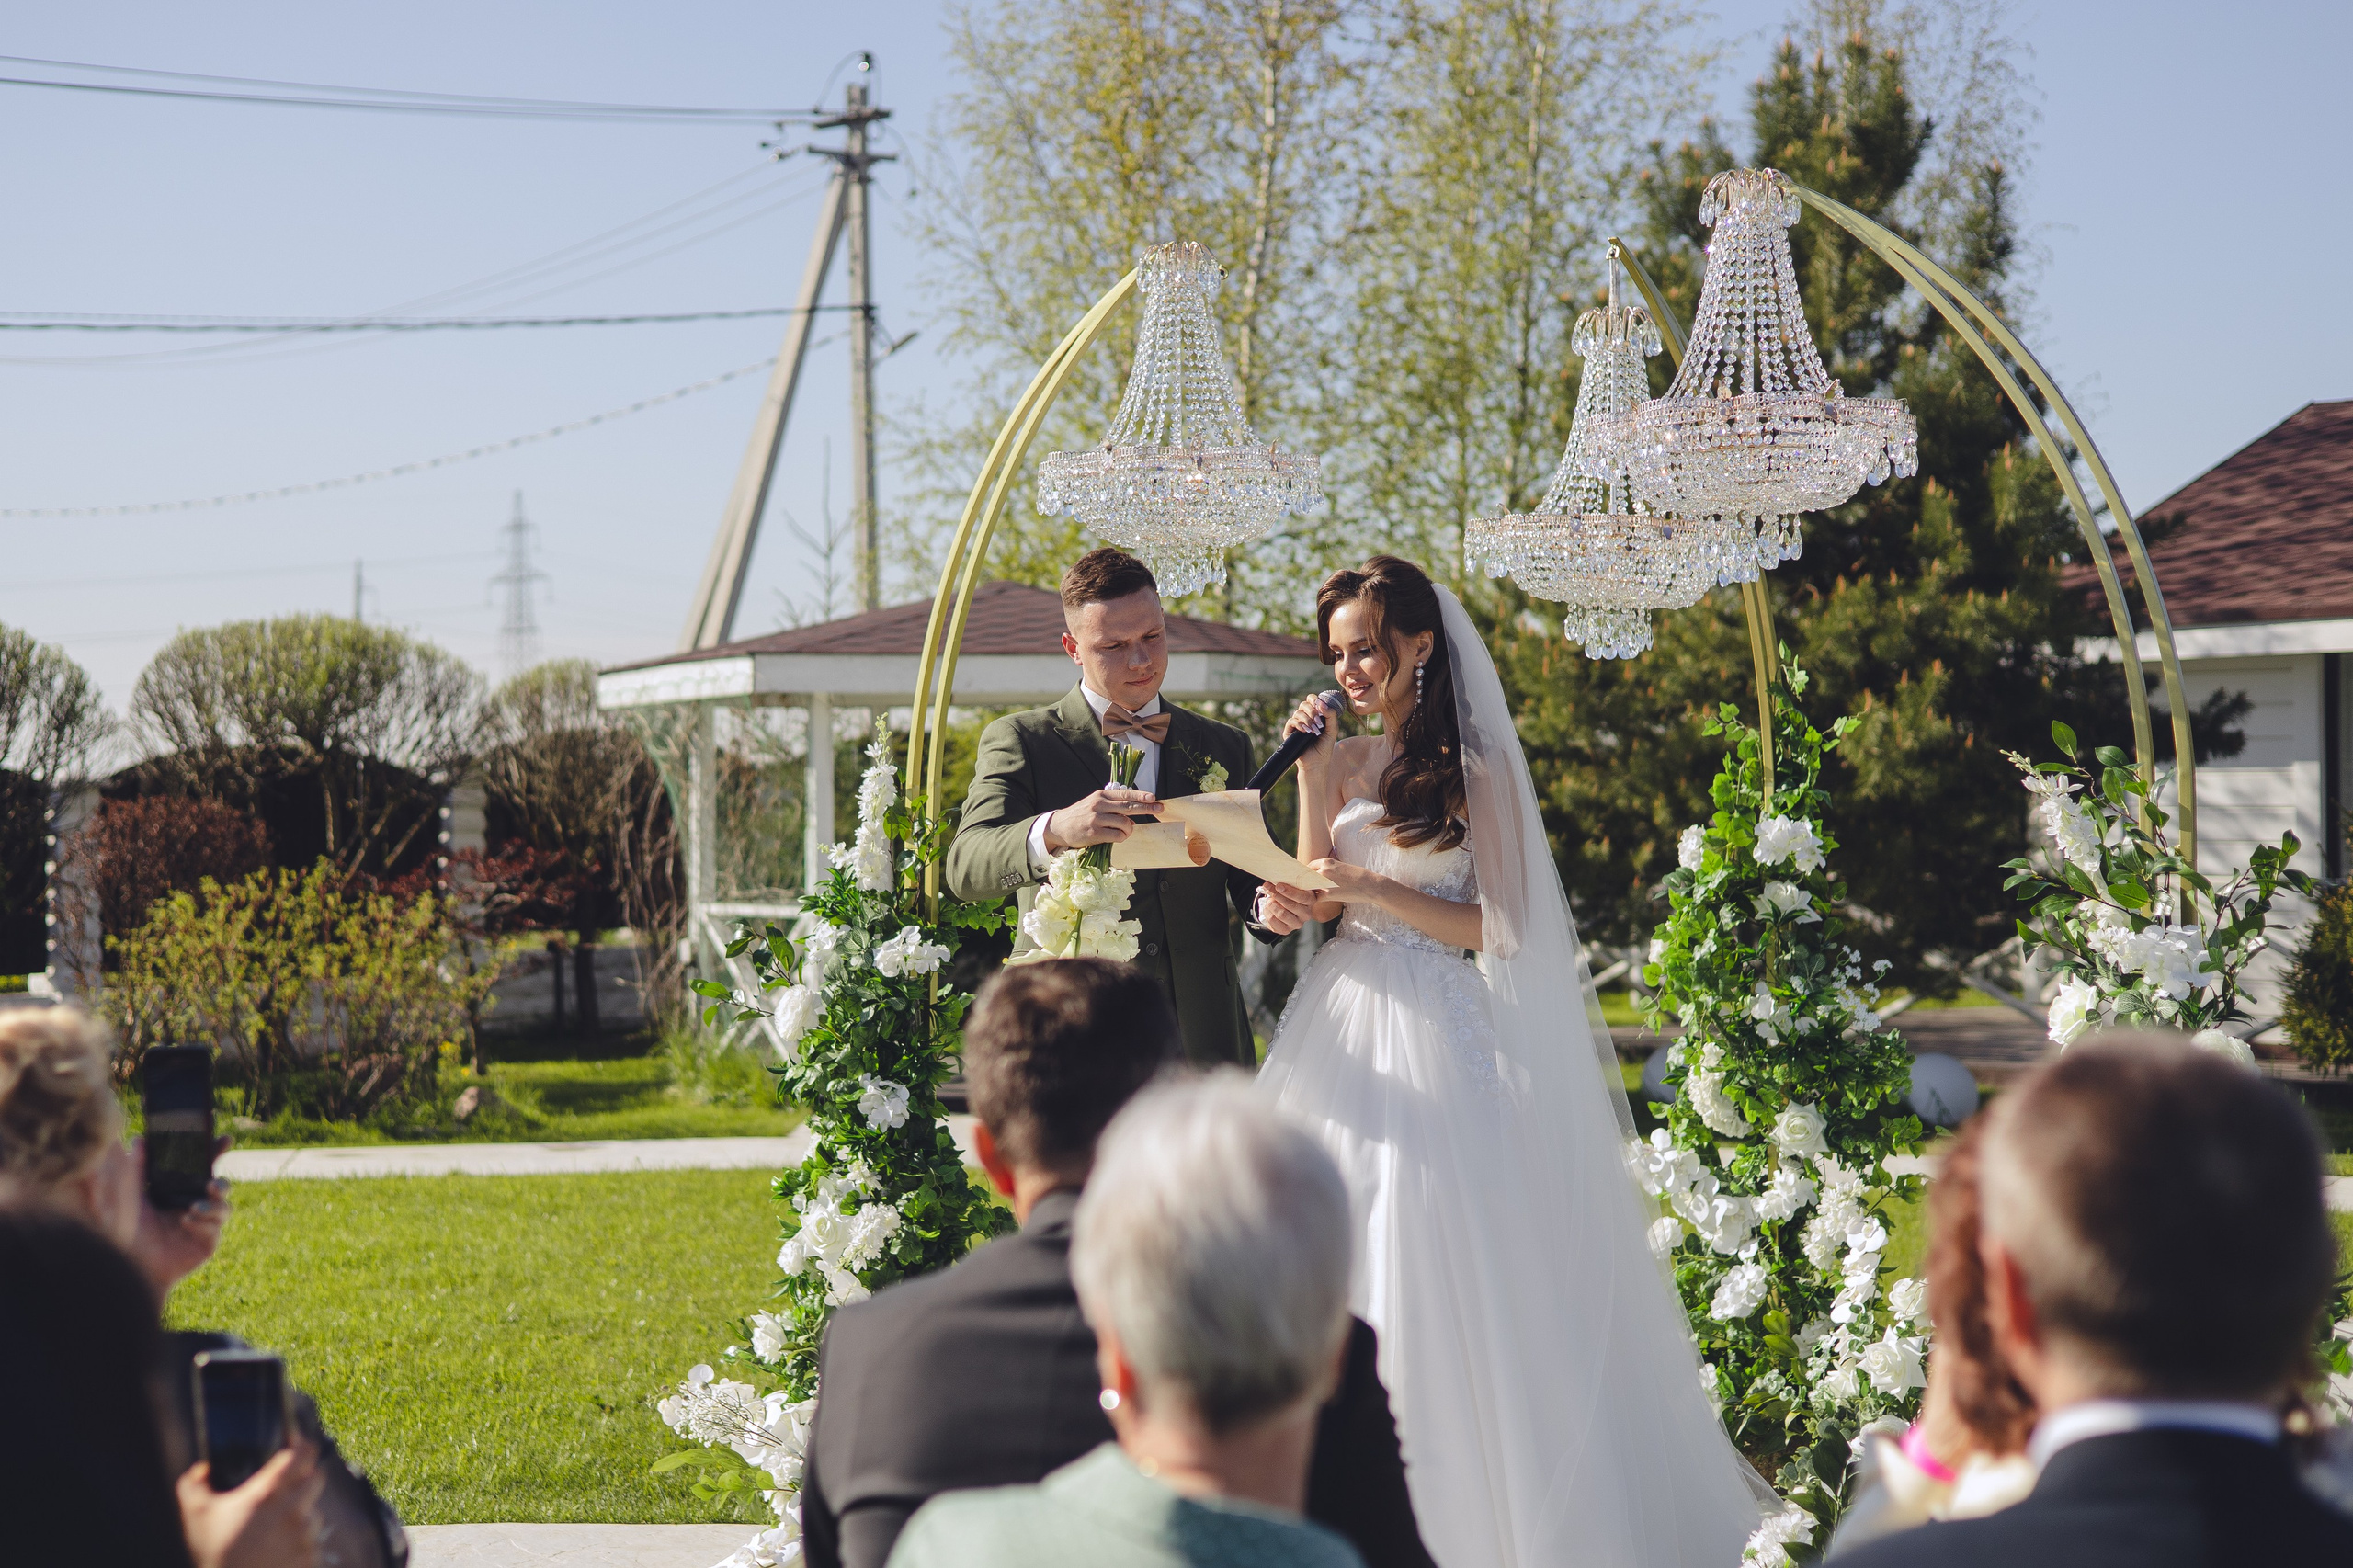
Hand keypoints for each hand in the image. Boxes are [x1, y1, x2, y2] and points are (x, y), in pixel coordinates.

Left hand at [133, 1135, 231, 1295]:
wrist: (129, 1265)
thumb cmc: (131, 1230)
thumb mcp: (132, 1197)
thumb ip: (137, 1170)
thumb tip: (139, 1139)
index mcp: (184, 1190)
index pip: (204, 1167)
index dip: (216, 1152)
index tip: (224, 1139)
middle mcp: (198, 1204)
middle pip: (222, 1187)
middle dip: (222, 1183)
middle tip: (212, 1183)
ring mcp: (205, 1225)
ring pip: (224, 1209)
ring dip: (212, 1206)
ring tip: (193, 1207)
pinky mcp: (206, 1244)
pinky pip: (214, 1230)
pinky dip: (202, 1224)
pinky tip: (186, 1222)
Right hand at [179, 1436, 323, 1567]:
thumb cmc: (213, 1551)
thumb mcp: (196, 1515)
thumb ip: (192, 1485)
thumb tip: (201, 1467)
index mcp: (268, 1493)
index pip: (303, 1454)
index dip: (304, 1446)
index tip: (299, 1445)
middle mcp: (292, 1510)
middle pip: (316, 1478)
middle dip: (305, 1479)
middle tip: (288, 1488)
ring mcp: (304, 1534)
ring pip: (315, 1512)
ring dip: (302, 1515)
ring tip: (275, 1528)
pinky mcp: (311, 1555)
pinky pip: (314, 1541)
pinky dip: (300, 1543)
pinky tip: (279, 1550)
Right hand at [1043, 787, 1160, 852]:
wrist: (1059, 826)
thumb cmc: (1081, 815)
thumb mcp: (1096, 805)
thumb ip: (1113, 808)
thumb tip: (1132, 818)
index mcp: (1101, 795)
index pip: (1125, 794)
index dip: (1141, 796)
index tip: (1154, 798)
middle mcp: (1099, 804)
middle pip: (1129, 806)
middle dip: (1147, 808)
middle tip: (1160, 809)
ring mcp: (1096, 819)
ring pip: (1124, 823)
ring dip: (1130, 829)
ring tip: (1125, 831)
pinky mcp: (1093, 833)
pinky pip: (1117, 835)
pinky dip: (1122, 837)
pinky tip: (1117, 837)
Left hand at [1254, 881, 1317, 935]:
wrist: (1284, 906)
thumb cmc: (1289, 893)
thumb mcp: (1292, 885)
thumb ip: (1289, 882)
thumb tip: (1277, 877)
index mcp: (1310, 900)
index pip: (1302, 897)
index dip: (1289, 891)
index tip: (1278, 885)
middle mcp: (1306, 914)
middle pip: (1290, 905)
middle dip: (1276, 895)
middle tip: (1267, 887)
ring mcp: (1297, 923)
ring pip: (1282, 914)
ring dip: (1272, 904)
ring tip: (1269, 899)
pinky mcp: (1286, 930)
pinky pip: (1274, 922)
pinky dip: (1268, 912)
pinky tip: (1268, 907)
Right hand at [1283, 694, 1337, 771]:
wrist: (1316, 763)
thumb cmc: (1325, 747)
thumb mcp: (1332, 730)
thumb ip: (1331, 715)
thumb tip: (1321, 702)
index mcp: (1315, 715)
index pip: (1312, 700)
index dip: (1316, 700)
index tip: (1322, 708)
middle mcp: (1305, 718)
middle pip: (1304, 704)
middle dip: (1312, 711)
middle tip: (1319, 722)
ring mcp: (1296, 725)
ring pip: (1298, 712)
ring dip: (1307, 719)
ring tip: (1314, 730)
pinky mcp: (1289, 732)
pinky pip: (1291, 721)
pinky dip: (1299, 724)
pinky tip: (1306, 731)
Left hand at [1307, 857, 1387, 905]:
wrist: (1369, 884)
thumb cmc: (1358, 876)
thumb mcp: (1341, 867)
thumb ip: (1329, 869)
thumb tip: (1319, 876)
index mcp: (1326, 861)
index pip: (1308, 867)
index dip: (1306, 874)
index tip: (1306, 879)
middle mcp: (1323, 870)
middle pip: (1305, 877)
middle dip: (1304, 883)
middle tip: (1303, 889)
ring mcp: (1325, 882)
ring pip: (1309, 888)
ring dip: (1308, 892)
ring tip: (1307, 897)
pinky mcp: (1328, 894)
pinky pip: (1314, 898)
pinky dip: (1313, 901)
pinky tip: (1314, 904)